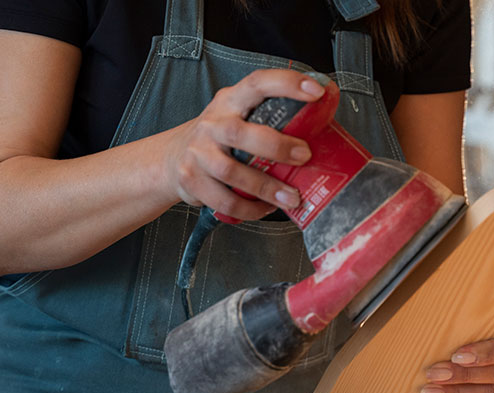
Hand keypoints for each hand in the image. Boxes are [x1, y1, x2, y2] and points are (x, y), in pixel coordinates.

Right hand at [164, 69, 324, 220]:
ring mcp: (198, 153)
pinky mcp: (191, 180)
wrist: (171, 158)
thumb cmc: (218, 138)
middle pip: (240, 132)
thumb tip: (322, 132)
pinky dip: (249, 209)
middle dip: (276, 146)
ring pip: (232, 172)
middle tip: (305, 156)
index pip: (258, 83)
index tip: (316, 91)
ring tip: (291, 197)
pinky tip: (265, 208)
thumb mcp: (238, 117)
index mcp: (230, 101)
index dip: (287, 83)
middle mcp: (212, 123)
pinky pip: (225, 200)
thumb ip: (268, 120)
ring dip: (266, 187)